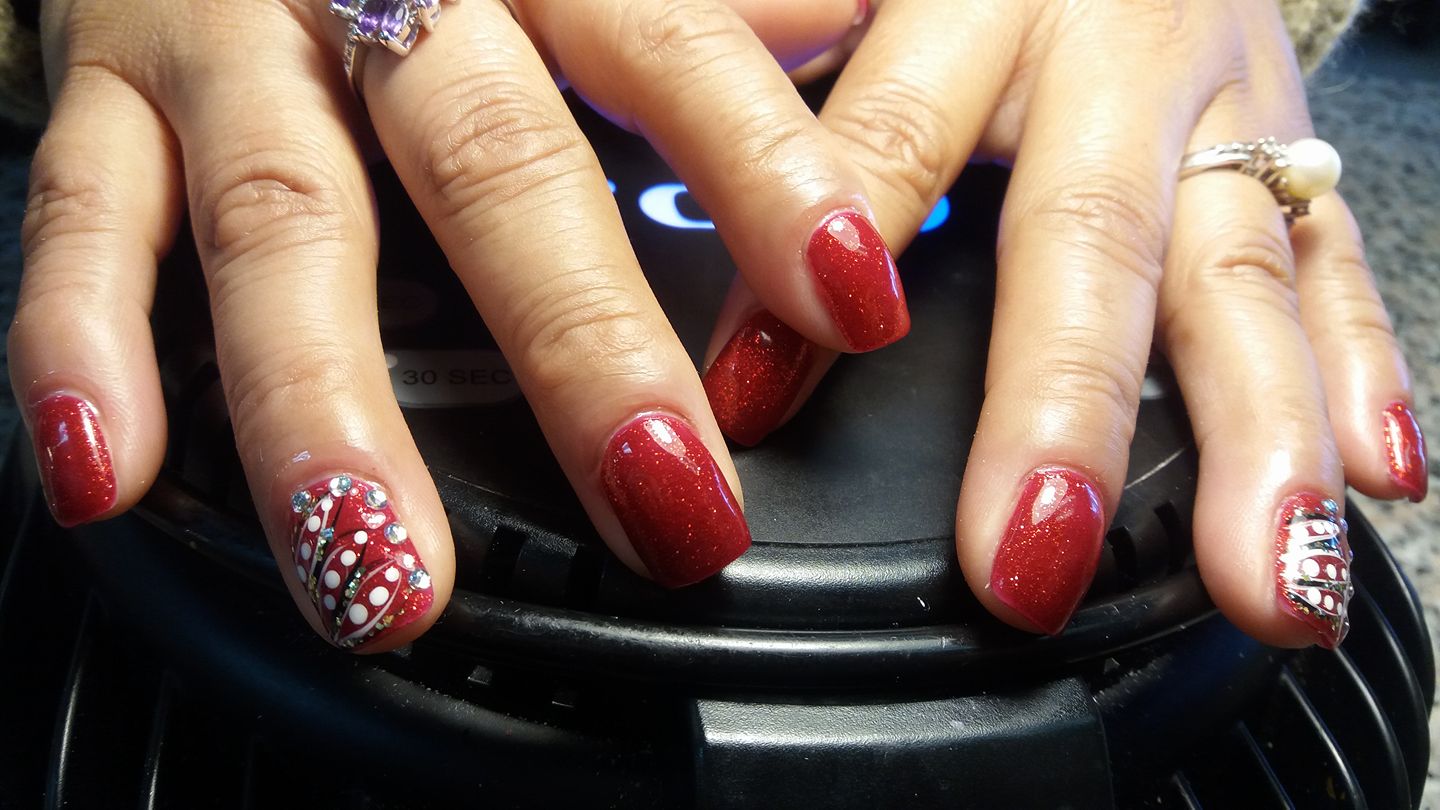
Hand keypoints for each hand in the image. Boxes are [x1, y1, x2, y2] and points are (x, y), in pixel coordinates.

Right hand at [10, 0, 891, 650]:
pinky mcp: (100, 87)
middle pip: (491, 165)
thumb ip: (703, 17)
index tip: (851, 303)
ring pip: (280, 224)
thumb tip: (851, 50)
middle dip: (576, 343)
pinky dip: (79, 343)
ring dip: (324, 405)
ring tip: (381, 573)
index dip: (764, 173)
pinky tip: (107, 471)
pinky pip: (80, 218)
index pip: (673, 49)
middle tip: (669, 504)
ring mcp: (229, 41)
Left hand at [701, 0, 1426, 647]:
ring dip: (1258, 437)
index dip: (816, 278)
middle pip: (1091, 236)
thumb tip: (735, 342)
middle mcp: (1118, 48)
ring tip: (1262, 574)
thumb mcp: (866, 7)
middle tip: (1030, 556)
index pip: (891, 140)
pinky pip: (1335, 263)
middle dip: (1066, 405)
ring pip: (1244, 275)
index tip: (754, 403)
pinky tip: (1376, 475)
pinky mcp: (1290, 149)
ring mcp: (1224, 106)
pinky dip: (1358, 369)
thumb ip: (804, 135)